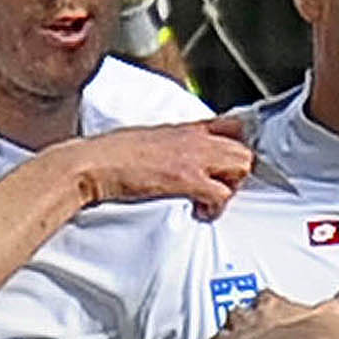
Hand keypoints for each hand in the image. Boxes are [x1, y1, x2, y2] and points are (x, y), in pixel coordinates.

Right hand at [63, 116, 252, 219]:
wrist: (93, 163)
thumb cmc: (113, 155)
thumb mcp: (151, 140)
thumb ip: (173, 146)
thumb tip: (180, 158)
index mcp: (186, 128)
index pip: (233, 126)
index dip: (239, 147)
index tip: (231, 167)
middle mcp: (194, 138)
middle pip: (244, 150)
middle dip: (237, 174)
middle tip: (218, 189)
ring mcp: (192, 157)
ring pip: (241, 167)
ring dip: (229, 189)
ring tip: (208, 201)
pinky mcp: (186, 179)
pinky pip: (221, 194)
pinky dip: (214, 209)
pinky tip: (199, 212)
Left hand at [207, 278, 338, 338]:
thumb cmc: (312, 338)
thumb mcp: (332, 312)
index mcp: (276, 306)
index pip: (266, 300)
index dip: (265, 303)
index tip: (266, 304)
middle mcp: (252, 321)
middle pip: (237, 315)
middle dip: (237, 321)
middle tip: (237, 325)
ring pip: (220, 337)